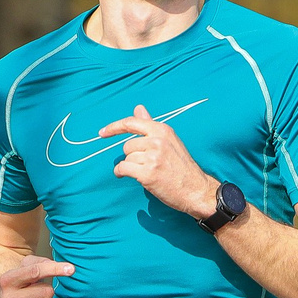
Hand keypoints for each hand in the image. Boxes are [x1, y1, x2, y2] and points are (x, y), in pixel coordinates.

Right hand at [0, 256, 75, 297]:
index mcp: (7, 280)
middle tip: (40, 292)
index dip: (55, 269)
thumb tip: (65, 268)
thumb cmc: (18, 286)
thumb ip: (41, 263)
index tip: (72, 269)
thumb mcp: (24, 268)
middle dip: (48, 290)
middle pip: (46, 291)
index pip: (35, 272)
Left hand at [103, 104, 220, 219]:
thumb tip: (138, 108)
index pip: (132, 123)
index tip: (103, 133)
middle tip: (145, 165)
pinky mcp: (147, 173)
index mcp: (162, 130)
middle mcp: (157, 141)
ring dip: (130, 166)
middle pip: (127, 145)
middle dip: (132, 156)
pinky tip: (127, 175)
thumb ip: (151, 125)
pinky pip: (123, 168)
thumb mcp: (169, 141)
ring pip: (126, 158)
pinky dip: (121, 173)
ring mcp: (152, 157)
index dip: (114, 127)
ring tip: (144, 172)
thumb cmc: (182, 167)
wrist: (195, 189)